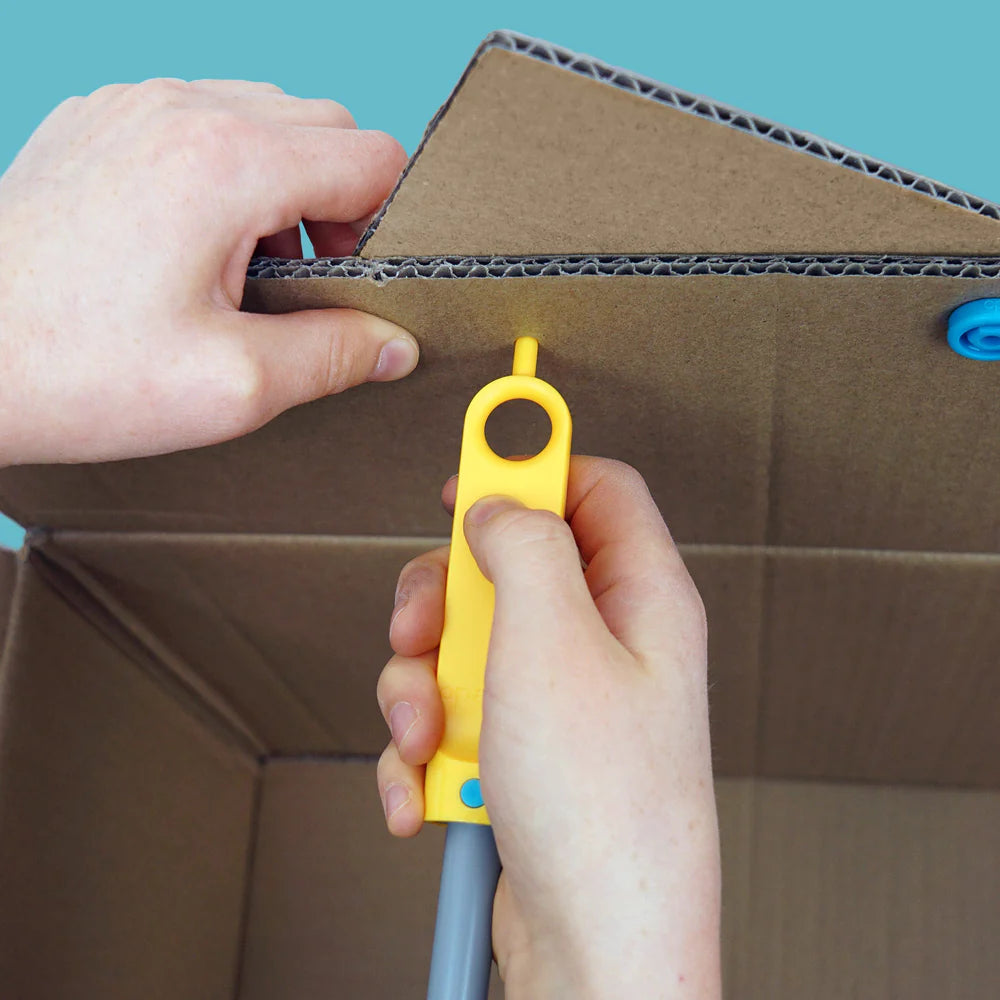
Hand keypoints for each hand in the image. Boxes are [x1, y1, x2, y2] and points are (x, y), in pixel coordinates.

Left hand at [0, 79, 416, 465]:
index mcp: (226, 164)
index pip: (371, 157)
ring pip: (265, 117)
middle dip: (340, 204)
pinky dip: (225, 172)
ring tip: (248, 267)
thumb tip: (393, 342)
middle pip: (323, 126)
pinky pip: (200, 121)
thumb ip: (334, 356)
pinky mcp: (99, 121)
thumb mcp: (232, 386)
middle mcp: (181, 111)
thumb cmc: (72, 369)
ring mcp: (132, 107)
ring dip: (284, 186)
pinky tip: (194, 242)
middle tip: (307, 282)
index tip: (360, 280)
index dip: (388, 224)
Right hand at [376, 457, 720, 998]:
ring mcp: (562, 702)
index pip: (594, 487)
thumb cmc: (602, 813)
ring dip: (423, 691)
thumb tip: (500, 501)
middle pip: (509, 566)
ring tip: (428, 741)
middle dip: (445, 600)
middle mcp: (605, 644)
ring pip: (466, 645)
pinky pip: (456, 717)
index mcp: (640, 597)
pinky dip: (428, 752)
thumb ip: (524, 548)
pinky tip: (430, 792)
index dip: (530, 466)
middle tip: (421, 631)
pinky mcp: (523, 753)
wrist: (596, 954)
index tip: (468, 467)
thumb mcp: (551, 644)